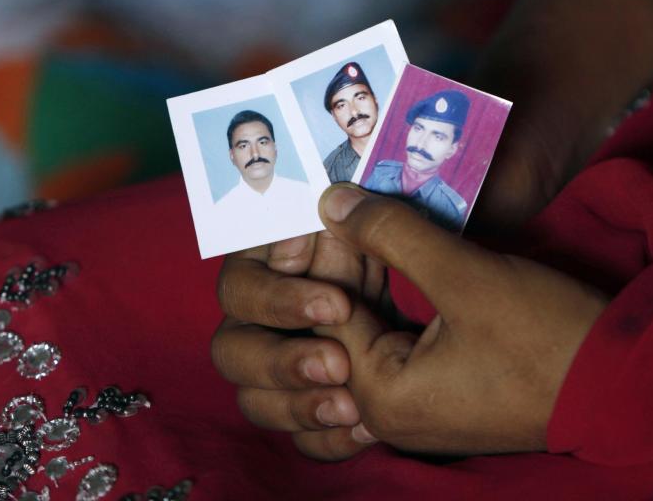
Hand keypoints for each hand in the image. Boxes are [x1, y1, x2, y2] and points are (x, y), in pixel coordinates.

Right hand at [211, 229, 388, 459]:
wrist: (421, 297)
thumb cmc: (381, 251)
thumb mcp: (369, 238)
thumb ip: (347, 229)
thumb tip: (330, 211)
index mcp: (259, 270)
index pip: (240, 288)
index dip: (278, 300)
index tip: (337, 304)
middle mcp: (253, 322)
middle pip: (232, 353)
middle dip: (283, 363)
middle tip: (339, 365)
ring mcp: (273, 370)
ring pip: (254, 403)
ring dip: (299, 408)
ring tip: (353, 409)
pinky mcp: (302, 407)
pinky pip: (298, 440)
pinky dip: (329, 441)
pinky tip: (366, 432)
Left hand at [314, 184, 608, 455]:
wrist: (624, 381)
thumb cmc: (547, 336)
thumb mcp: (466, 276)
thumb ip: (394, 235)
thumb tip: (331, 203)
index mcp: (381, 396)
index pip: (325, 313)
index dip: (326, 251)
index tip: (327, 198)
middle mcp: (389, 410)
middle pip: (344, 321)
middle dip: (346, 259)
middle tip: (345, 198)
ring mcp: (418, 401)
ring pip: (373, 324)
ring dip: (372, 271)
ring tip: (369, 212)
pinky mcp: (444, 387)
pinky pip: (400, 334)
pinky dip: (397, 292)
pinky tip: (397, 247)